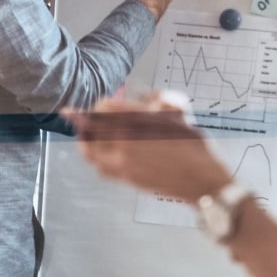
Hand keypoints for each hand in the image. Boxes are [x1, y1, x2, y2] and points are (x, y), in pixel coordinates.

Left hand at [69, 93, 233, 200]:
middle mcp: (126, 140)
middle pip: (92, 127)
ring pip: (91, 149)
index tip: (97, 105)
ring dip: (84, 140)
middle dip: (85, 121)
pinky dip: (94, 159)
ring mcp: (123, 161)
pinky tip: (94, 156)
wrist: (200, 179)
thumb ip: (158, 101)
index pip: (104, 107)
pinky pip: (100, 167)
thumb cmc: (193, 146)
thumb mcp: (178, 113)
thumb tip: (144, 97)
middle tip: (76, 117)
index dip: (99, 105)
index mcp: (138, 121)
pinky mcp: (126, 178)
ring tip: (81, 134)